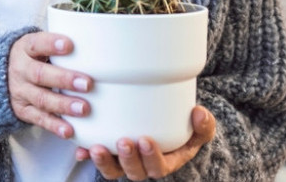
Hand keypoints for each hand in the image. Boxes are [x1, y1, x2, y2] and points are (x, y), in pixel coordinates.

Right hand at [8, 31, 92, 138]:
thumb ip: (59, 46)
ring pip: (41, 99)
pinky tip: (69, 130)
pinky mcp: (23, 110)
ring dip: (64, 105)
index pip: (37, 43)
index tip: (69, 45)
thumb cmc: (32, 57)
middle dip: (64, 79)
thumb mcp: (38, 45)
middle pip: (40, 74)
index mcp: (26, 48)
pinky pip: (39, 119)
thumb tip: (98, 47)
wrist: (0, 76)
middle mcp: (20, 69)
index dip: (51, 44)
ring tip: (83, 108)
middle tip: (87, 84)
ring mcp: (20, 91)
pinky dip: (54, 125)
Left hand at [74, 106, 215, 180]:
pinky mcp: (109, 151)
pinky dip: (87, 154)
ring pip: (112, 169)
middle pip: (133, 171)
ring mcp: (123, 160)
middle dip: (128, 159)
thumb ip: (204, 124)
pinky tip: (81, 149)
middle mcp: (142, 165)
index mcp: (165, 162)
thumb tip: (199, 114)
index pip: (158, 167)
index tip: (145, 139)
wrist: (168, 123)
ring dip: (103, 161)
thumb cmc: (183, 127)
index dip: (151, 157)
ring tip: (98, 148)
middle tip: (124, 141)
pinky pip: (95, 157)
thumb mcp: (199, 127)